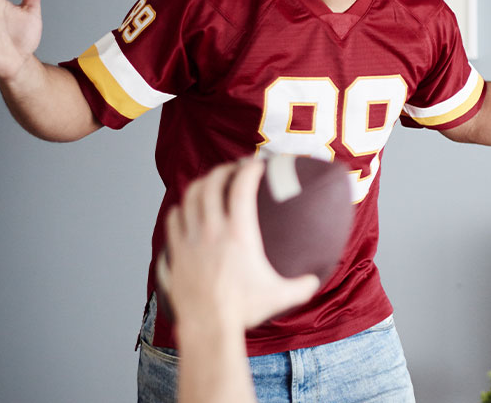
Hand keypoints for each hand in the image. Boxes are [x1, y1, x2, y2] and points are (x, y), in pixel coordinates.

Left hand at [156, 159, 319, 331]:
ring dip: (200, 185)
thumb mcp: (281, 296)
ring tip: (209, 184)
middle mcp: (211, 232)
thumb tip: (316, 279)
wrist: (208, 327)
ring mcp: (189, 241)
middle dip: (222, 170)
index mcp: (239, 235)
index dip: (249, 169)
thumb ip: (302, 285)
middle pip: (210, 185)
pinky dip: (180, 209)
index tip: (257, 164)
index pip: (241, 188)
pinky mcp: (176, 254)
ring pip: (189, 199)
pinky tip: (186, 211)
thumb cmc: (243, 310)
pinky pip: (173, 221)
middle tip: (232, 169)